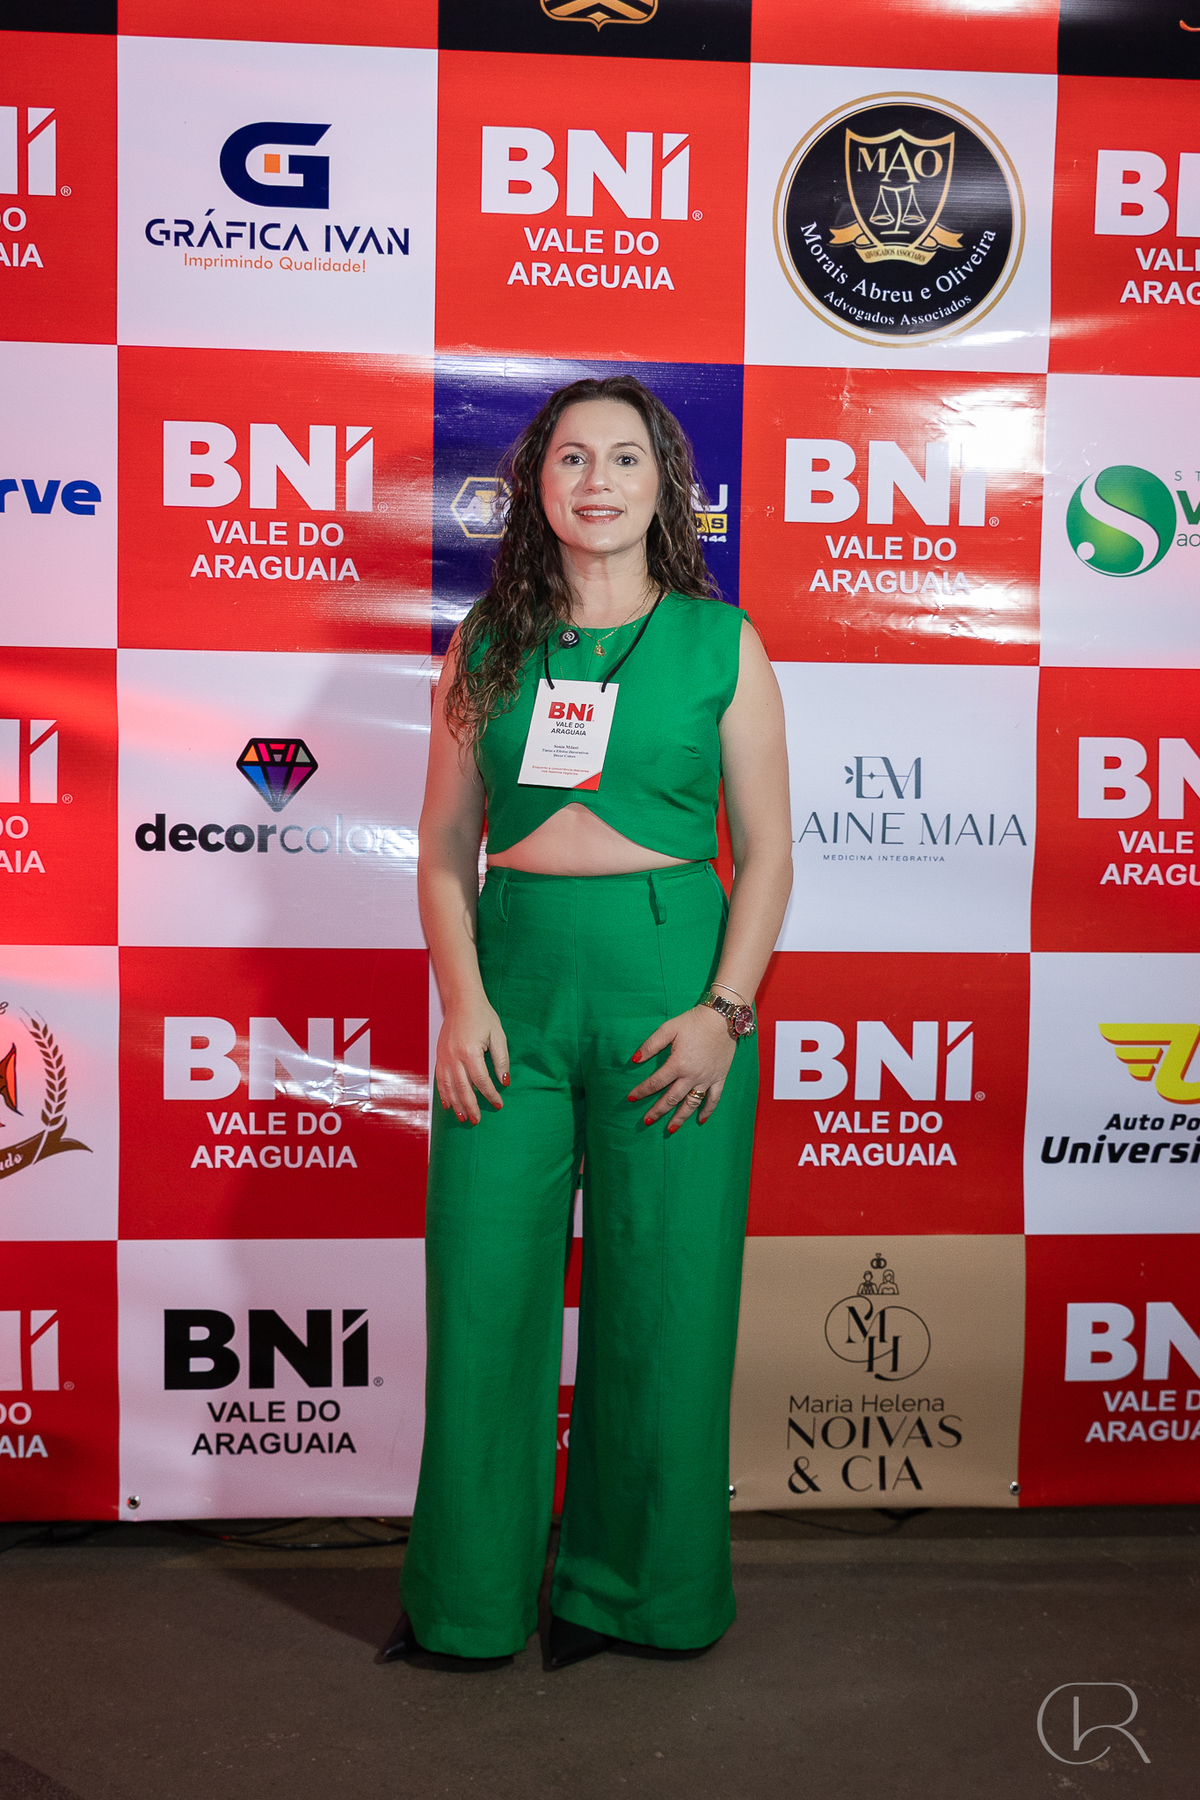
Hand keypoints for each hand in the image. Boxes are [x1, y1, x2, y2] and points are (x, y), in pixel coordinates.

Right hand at [435, 998, 508, 1124]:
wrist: (462, 1001)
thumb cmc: (482, 1016)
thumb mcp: (498, 1036)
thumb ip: (501, 1060)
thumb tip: (504, 1082)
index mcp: (470, 1051)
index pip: (481, 1080)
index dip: (490, 1095)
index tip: (498, 1104)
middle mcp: (454, 1056)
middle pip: (462, 1088)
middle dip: (471, 1106)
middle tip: (477, 1120)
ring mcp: (444, 1056)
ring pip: (448, 1087)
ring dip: (455, 1104)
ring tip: (462, 1117)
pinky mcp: (439, 1055)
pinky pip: (440, 1079)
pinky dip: (443, 1093)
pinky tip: (447, 1104)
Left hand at [627, 1005, 736, 1132]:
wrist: (721, 1018)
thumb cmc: (693, 1022)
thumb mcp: (668, 1029)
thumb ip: (650, 1045)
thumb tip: (634, 1060)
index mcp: (678, 1064)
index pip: (656, 1082)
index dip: (642, 1091)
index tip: (631, 1098)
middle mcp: (691, 1076)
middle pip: (672, 1098)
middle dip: (658, 1111)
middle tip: (647, 1121)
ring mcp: (707, 1079)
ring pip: (691, 1103)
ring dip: (680, 1117)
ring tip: (670, 1129)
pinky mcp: (719, 1078)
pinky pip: (714, 1098)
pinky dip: (708, 1110)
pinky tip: (701, 1120)